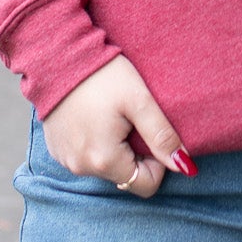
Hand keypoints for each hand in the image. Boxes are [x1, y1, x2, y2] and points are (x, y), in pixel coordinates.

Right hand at [40, 56, 195, 199]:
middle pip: (125, 176)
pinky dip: (95, 143)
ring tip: (110, 115)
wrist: (59, 55)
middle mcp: (81, 168)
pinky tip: (93, 117)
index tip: (149, 132)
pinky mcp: (56, 149)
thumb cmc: (103, 75)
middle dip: (134, 153)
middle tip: (129, 119)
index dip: (156, 162)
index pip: (146, 185)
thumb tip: (184, 167)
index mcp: (103, 160)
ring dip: (114, 148)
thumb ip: (163, 137)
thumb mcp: (139, 101)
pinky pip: (85, 157)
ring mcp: (65, 160)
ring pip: (106, 167)